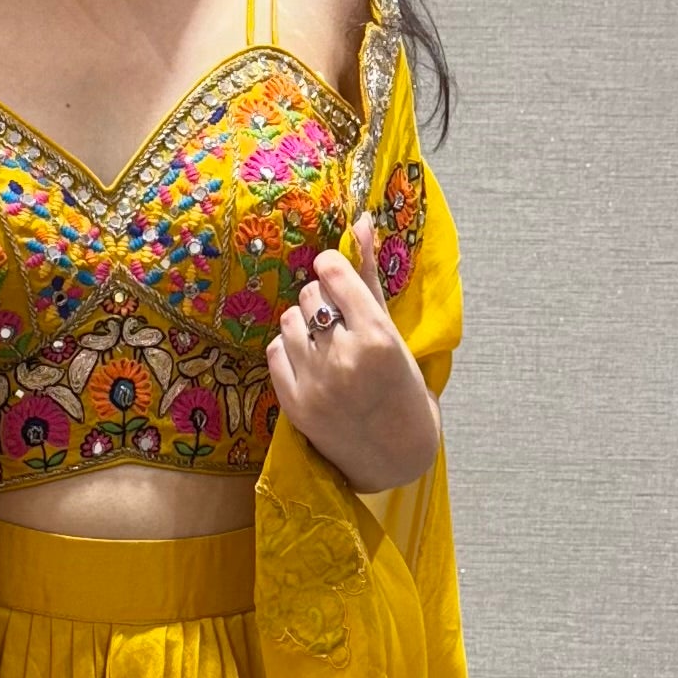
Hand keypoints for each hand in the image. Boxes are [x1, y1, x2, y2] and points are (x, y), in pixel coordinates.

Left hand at [266, 212, 439, 490]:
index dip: (331, 269)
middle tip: (339, 322)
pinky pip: (274, 351)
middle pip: (309, 295)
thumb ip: (370, 277)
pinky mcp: (293, 403)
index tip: (336, 276)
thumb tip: (362, 220)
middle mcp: (343, 357)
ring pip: (288, 321)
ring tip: (324, 343)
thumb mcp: (394, 332)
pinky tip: (310, 363)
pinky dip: (289, 351)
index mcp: (377, 337)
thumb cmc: (403, 389)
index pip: (332, 272)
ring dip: (303, 325)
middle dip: (322, 301)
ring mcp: (315, 382)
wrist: (395, 457)